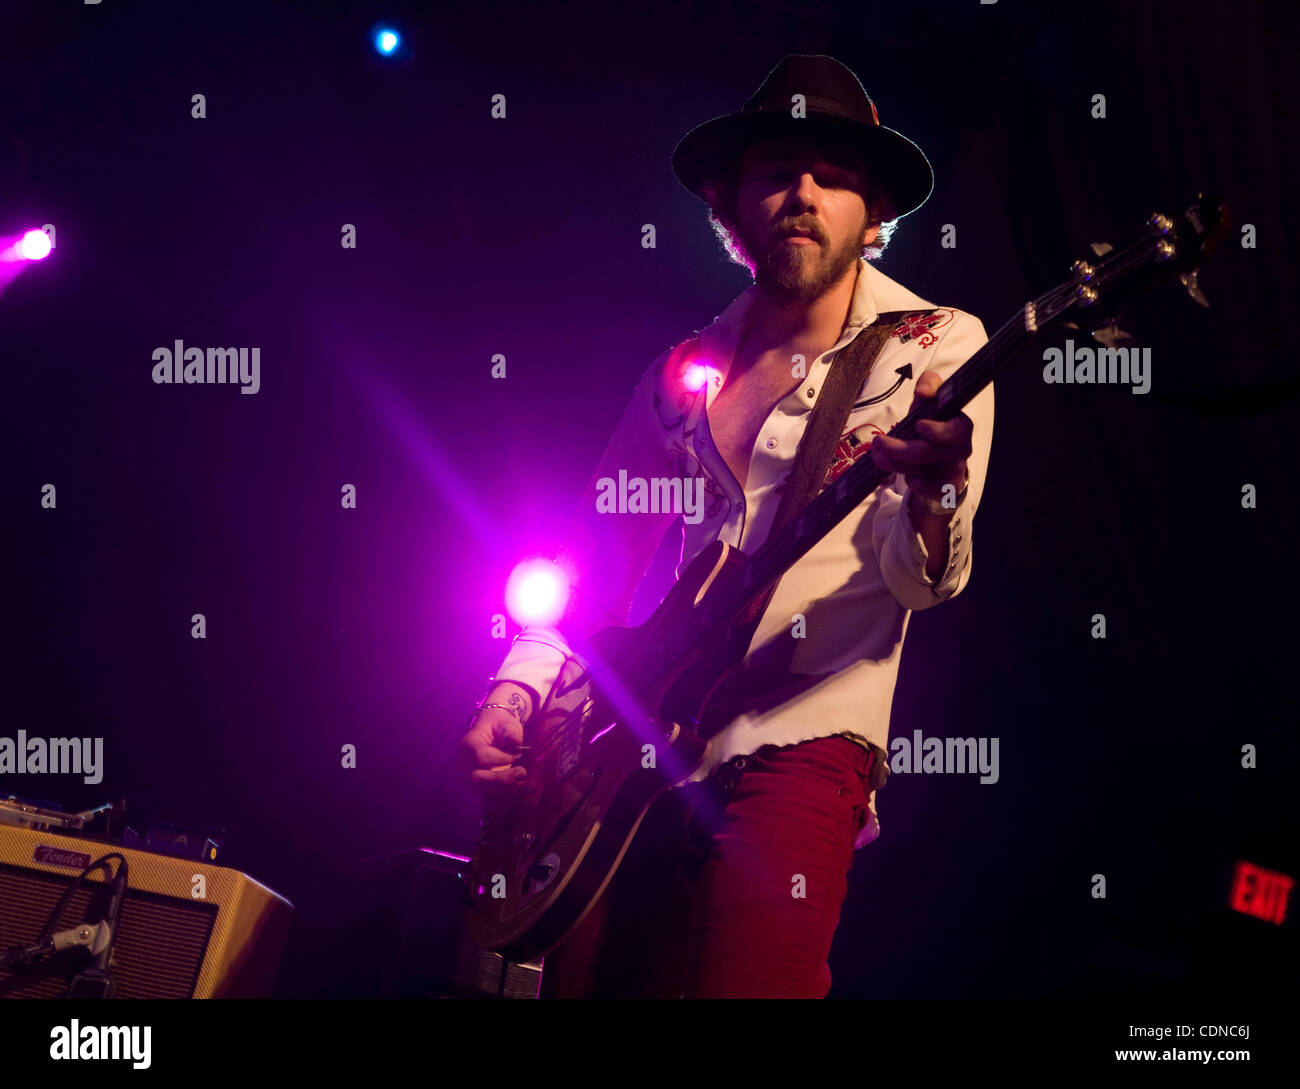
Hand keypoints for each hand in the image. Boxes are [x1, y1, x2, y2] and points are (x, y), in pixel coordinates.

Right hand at [459, 683, 531, 795]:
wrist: (494, 732)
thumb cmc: (500, 726)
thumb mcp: (506, 723)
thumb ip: (510, 733)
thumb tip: (516, 744)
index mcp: (468, 745)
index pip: (481, 757)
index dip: (500, 759)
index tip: (517, 755)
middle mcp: (466, 764)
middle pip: (478, 779)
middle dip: (502, 780)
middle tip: (522, 772)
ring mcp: (472, 778)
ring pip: (484, 794)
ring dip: (507, 793)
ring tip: (527, 785)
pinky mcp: (481, 789)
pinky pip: (491, 802)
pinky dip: (507, 801)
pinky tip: (523, 795)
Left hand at [869, 369, 970, 500]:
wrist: (945, 461)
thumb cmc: (934, 425)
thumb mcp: (932, 402)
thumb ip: (929, 386)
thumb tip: (923, 390)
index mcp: (960, 425)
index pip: (954, 429)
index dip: (936, 430)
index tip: (919, 425)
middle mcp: (960, 449)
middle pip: (927, 452)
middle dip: (898, 448)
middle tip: (878, 441)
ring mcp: (952, 470)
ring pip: (920, 470)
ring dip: (893, 462)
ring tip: (878, 454)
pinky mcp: (944, 488)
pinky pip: (923, 487)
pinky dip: (910, 480)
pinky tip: (905, 473)